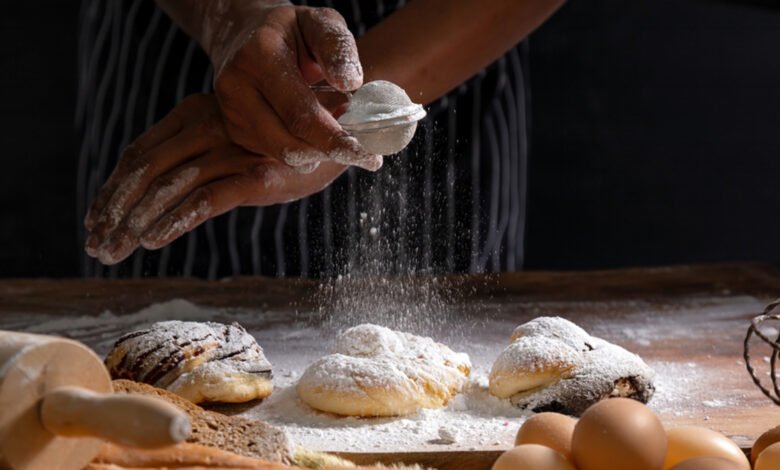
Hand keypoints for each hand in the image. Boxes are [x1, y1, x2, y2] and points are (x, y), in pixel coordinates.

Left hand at [83, 94, 348, 264]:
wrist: (340, 130)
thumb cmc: (282, 140)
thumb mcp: (232, 143)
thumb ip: (201, 158)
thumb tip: (163, 194)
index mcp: (193, 115)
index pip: (138, 153)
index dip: (111, 189)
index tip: (95, 220)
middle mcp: (207, 126)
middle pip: (144, 170)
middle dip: (115, 211)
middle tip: (98, 247)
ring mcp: (232, 149)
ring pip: (168, 186)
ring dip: (136, 221)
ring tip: (116, 250)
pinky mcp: (256, 175)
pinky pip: (205, 198)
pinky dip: (175, 219)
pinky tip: (154, 240)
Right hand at [202, 1, 380, 171]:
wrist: (244, 34)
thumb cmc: (291, 31)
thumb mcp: (319, 23)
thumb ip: (336, 47)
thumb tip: (350, 82)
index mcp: (259, 57)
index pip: (301, 115)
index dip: (337, 141)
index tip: (370, 155)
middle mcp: (237, 89)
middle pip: (290, 145)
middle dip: (331, 153)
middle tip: (362, 150)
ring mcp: (231, 113)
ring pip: (283, 155)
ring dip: (317, 153)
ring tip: (336, 133)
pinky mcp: (234, 131)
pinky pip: (274, 155)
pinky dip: (302, 152)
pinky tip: (314, 133)